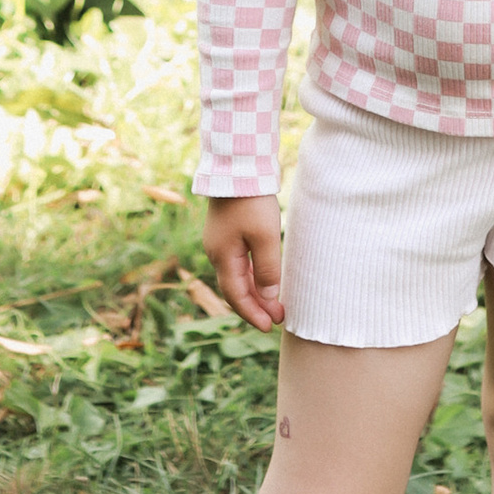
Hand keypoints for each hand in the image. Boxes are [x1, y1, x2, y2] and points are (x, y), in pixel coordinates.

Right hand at [205, 195, 284, 331]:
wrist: (237, 166)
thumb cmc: (252, 201)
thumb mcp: (266, 237)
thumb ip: (267, 269)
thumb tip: (269, 297)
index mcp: (222, 256)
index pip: (236, 295)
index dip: (253, 314)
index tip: (271, 326)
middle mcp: (216, 252)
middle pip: (234, 288)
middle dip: (255, 306)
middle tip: (277, 318)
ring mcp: (219, 242)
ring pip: (236, 276)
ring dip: (254, 291)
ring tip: (274, 303)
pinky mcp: (226, 232)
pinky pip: (238, 262)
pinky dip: (251, 275)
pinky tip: (263, 279)